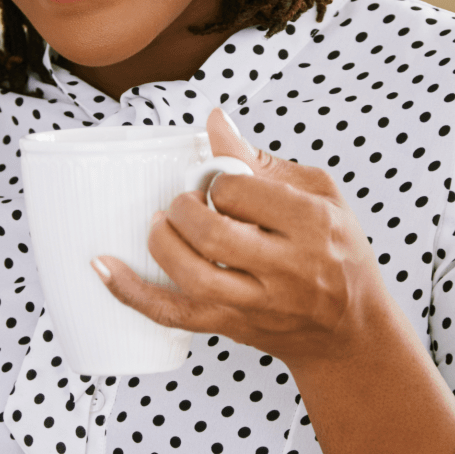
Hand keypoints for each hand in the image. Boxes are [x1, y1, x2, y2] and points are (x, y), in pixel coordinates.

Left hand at [94, 107, 388, 370]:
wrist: (351, 331)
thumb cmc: (338, 252)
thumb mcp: (321, 196)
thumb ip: (263, 162)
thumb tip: (214, 121)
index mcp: (312, 225)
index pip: (242, 192)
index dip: (217, 181)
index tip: (217, 182)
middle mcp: (287, 268)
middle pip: (213, 233)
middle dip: (183, 208)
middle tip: (183, 201)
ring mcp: (258, 304)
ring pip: (192, 275)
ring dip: (162, 241)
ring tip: (161, 223)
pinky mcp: (232, 327)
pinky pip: (173, 313)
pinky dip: (132, 292)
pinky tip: (103, 267)